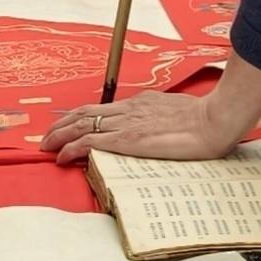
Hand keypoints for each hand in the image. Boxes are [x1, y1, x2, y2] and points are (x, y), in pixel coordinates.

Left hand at [44, 88, 253, 163]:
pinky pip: (90, 141)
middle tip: (47, 136)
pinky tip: (62, 156)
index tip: (68, 124)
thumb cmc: (205, 119)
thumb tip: (158, 128)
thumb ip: (162, 119)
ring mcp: (126, 123)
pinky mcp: (127, 139)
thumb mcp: (178, 114)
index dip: (81, 116)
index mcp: (141, 103)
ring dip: (59, 135)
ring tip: (46, 146)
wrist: (214, 119)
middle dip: (61, 124)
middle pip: (84, 112)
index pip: (103, 108)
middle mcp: (128, 110)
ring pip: (81, 124)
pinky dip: (71, 148)